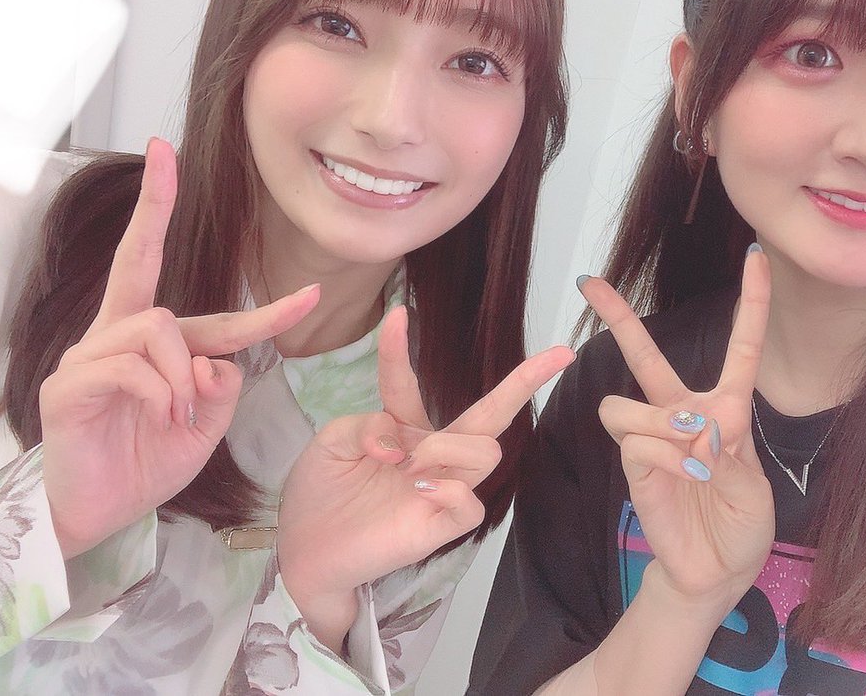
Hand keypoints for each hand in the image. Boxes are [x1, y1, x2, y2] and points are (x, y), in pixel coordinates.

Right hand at [40, 138, 319, 559]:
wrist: (94, 517)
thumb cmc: (145, 464)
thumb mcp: (203, 426)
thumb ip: (220, 388)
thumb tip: (219, 360)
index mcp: (157, 347)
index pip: (210, 313)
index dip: (264, 306)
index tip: (313, 293)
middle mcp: (119, 336)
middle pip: (138, 258)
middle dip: (153, 203)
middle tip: (162, 151)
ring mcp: (89, 355)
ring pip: (158, 325)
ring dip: (184, 370)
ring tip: (182, 413)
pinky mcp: (67, 385)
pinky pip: (129, 366)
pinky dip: (161, 391)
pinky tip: (164, 416)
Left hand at [276, 305, 573, 645]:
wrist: (304, 553)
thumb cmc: (319, 496)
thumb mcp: (332, 442)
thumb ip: (368, 423)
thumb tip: (402, 442)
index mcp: (403, 430)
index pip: (408, 383)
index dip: (397, 349)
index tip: (397, 313)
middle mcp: (432, 454)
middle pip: (493, 413)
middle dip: (528, 380)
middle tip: (562, 353)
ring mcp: (442, 488)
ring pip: (485, 450)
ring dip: (446, 447)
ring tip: (410, 467)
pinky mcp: (442, 525)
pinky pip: (470, 502)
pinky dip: (449, 488)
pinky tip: (420, 489)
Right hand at [579, 248, 774, 612]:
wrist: (720, 572)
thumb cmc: (741, 524)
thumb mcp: (755, 485)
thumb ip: (726, 450)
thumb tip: (686, 424)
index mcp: (727, 409)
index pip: (742, 347)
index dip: (752, 302)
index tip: (755, 255)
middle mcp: (685, 414)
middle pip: (647, 355)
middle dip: (618, 317)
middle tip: (588, 283)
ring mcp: (655, 439)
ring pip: (629, 404)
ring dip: (663, 427)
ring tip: (691, 464)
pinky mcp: (635, 467)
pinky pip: (635, 441)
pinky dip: (662, 458)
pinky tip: (682, 479)